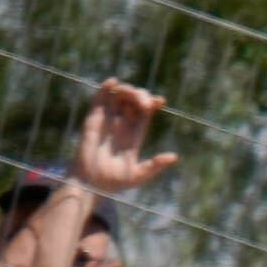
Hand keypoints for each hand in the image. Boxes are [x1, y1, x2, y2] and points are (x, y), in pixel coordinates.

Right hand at [68, 79, 176, 198]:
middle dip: (141, 96)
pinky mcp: (93, 119)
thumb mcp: (140, 175)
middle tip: (146, 103)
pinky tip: (114, 82)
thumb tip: (174, 157)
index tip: (161, 101)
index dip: (152, 104)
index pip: (145, 113)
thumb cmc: (115, 182)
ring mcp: (107, 121)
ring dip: (127, 91)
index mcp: (134, 135)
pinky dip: (106, 88)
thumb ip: (155, 165)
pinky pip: (99, 100)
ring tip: (134, 96)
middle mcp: (121, 125)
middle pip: (133, 102)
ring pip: (118, 97)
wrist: (92, 184)